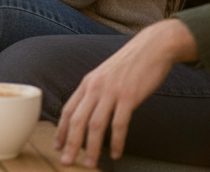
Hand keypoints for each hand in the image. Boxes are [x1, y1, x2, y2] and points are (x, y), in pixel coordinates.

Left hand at [55, 19, 197, 166]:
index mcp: (87, 83)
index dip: (61, 130)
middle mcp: (95, 87)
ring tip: (90, 164)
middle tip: (66, 161)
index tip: (57, 146)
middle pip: (77, 120)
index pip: (68, 110)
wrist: (152, 48)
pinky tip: (116, 153)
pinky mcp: (129, 96)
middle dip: (70, 143)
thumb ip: (96, 92)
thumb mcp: (105, 76)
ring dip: (92, 148)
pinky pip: (119, 124)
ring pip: (95, 125)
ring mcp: (111, 91)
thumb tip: (88, 113)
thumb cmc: (130, 65)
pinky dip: (116, 141)